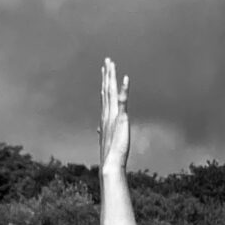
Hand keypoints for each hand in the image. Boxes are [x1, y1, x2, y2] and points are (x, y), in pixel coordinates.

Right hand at [100, 57, 130, 171]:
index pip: (105, 96)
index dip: (104, 83)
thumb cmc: (110, 156)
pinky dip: (124, 89)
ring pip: (111, 91)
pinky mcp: (121, 118)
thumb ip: (103, 132)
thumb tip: (98, 129)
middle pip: (106, 90)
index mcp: (105, 118)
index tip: (104, 72)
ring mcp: (113, 115)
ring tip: (111, 62)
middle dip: (107, 74)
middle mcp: (107, 114)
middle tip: (107, 60)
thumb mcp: (106, 141)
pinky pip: (122, 100)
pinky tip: (126, 77)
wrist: (110, 164)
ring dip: (111, 76)